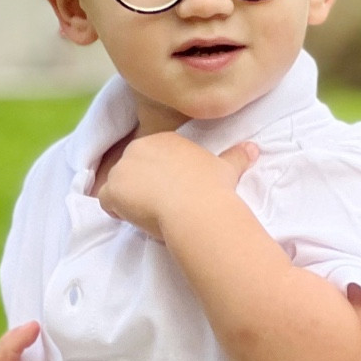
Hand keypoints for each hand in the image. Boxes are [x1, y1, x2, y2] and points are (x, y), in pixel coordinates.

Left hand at [96, 133, 258, 238]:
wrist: (197, 210)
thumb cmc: (213, 188)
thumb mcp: (227, 169)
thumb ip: (236, 156)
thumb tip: (254, 149)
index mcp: (164, 141)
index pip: (150, 158)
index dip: (158, 179)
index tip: (171, 194)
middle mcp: (139, 148)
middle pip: (132, 170)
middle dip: (141, 187)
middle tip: (161, 207)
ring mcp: (123, 168)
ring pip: (118, 186)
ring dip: (128, 200)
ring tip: (150, 215)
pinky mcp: (113, 190)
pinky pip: (106, 202)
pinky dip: (117, 212)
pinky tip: (136, 219)